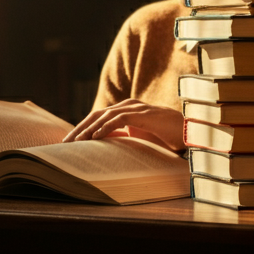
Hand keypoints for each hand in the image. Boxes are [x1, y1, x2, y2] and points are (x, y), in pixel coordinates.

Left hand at [62, 98, 184, 151]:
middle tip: (65, 143)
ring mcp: (135, 108)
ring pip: (104, 116)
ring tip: (76, 141)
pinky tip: (95, 137)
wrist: (188, 132)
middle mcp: (127, 106)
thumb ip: (123, 137)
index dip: (83, 128)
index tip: (70, 142)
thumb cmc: (165, 136)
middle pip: (96, 115)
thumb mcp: (139, 137)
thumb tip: (104, 148)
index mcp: (125, 110)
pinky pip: (119, 119)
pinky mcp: (142, 114)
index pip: (98, 118)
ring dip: (88, 129)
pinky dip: (105, 127)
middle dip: (79, 128)